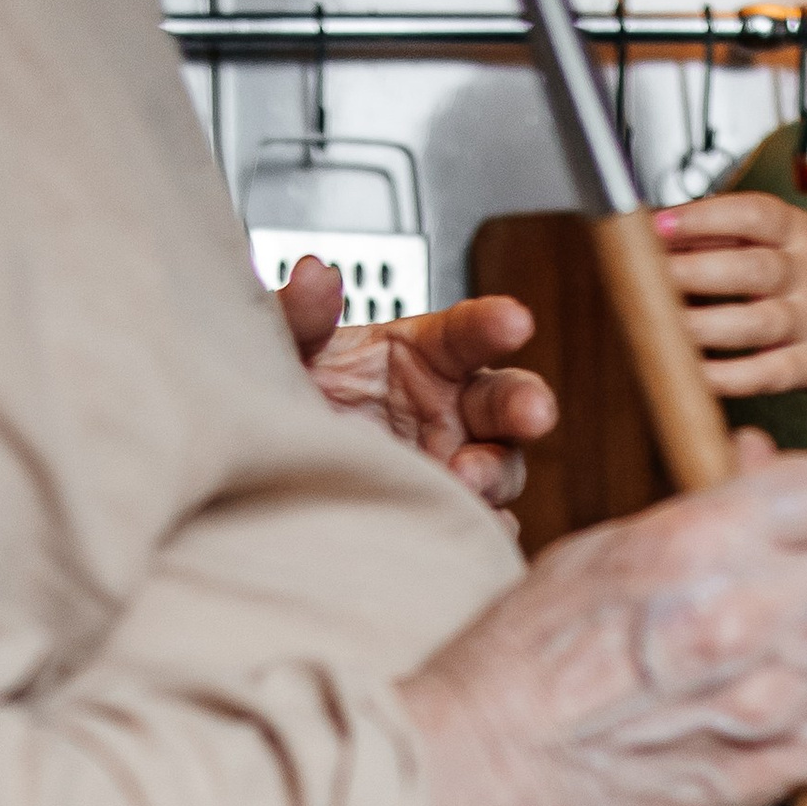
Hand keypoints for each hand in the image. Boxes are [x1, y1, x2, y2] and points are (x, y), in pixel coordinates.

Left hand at [280, 256, 553, 516]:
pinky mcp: (445, 513)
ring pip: (503, 468)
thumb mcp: (289, 353)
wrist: (273, 474)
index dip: (493, 324)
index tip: (513, 321)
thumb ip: (300, 314)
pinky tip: (476, 530)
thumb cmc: (298, 400)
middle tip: (533, 414)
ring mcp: (455, 464)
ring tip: (466, 480)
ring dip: (494, 474)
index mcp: (425, 354)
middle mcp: (451, 408)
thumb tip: (313, 275)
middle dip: (525, 404)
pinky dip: (486, 530)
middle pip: (506, 400)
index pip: (468, 331)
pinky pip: (482, 524)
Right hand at [402, 457, 806, 805]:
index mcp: (696, 544)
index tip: (793, 538)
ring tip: (793, 673)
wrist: (484, 774)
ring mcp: (764, 698)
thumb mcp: (593, 555)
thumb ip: (691, 511)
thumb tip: (756, 463)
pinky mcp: (770, 772)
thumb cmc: (519, 671)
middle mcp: (742, 614)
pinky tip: (802, 730)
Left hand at [655, 194, 806, 409]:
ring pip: (757, 323)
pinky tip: (694, 373)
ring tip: (661, 324)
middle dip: (697, 271)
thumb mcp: (790, 244)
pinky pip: (767, 374)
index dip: (705, 218)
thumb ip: (731, 238)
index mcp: (800, 234)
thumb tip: (657, 233)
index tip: (659, 225)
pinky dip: (729, 377)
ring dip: (705, 325)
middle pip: (753, 269)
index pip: (755, 215)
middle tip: (647, 275)